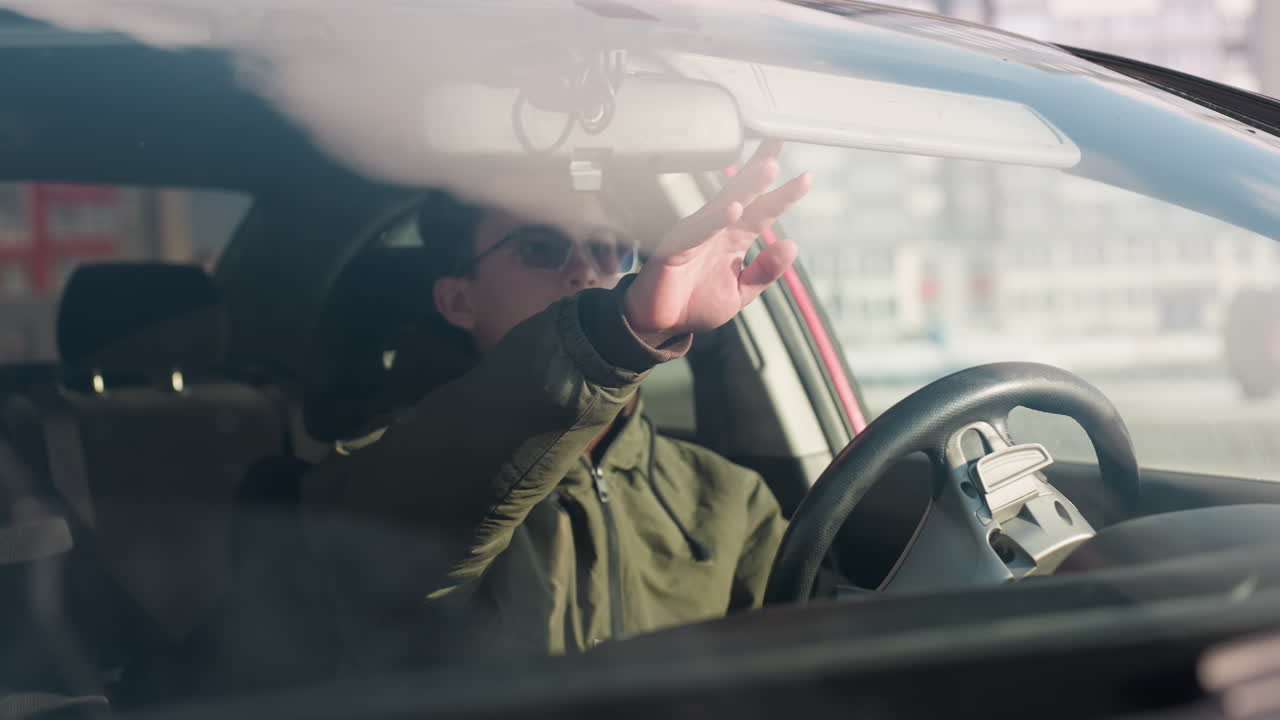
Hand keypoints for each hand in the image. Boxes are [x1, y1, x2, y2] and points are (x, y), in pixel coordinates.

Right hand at [623, 140, 812, 345]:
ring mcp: (695, 236)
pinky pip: (697, 232)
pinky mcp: (675, 249)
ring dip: (746, 187)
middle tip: (779, 144)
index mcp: (734, 238)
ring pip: (723, 205)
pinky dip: (714, 220)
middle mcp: (716, 230)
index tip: (806, 177)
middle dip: (761, 170)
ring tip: (768, 169)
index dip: (783, 194)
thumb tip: (791, 245)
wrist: (660, 325)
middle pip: (743, 193)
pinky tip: (732, 210)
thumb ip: (764, 272)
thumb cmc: (694, 304)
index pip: (762, 211)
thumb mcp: (740, 292)